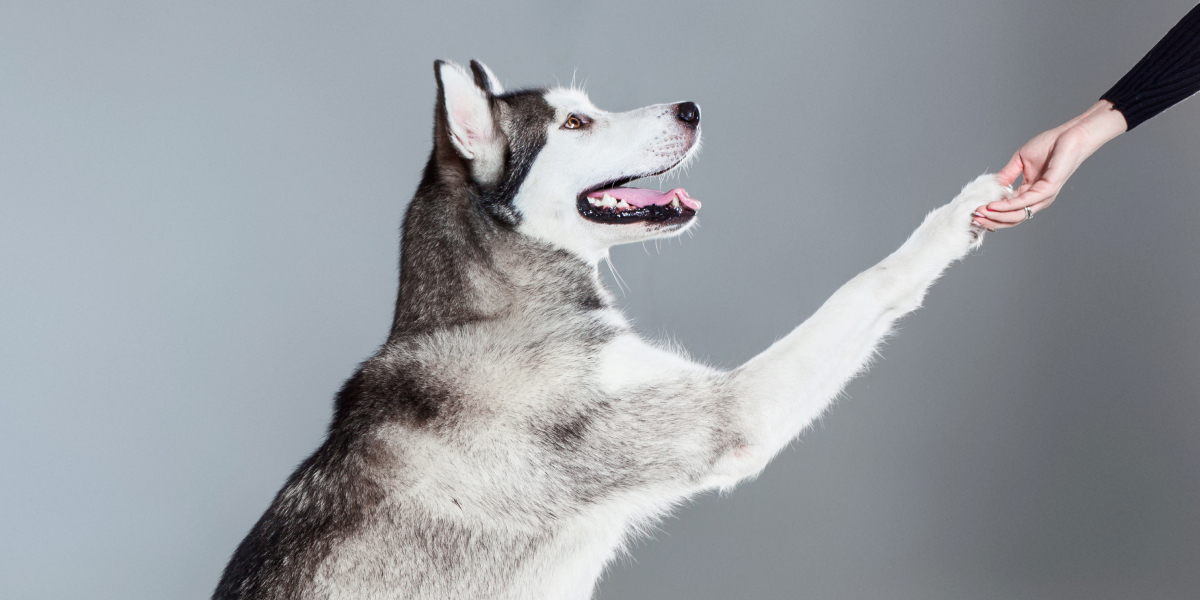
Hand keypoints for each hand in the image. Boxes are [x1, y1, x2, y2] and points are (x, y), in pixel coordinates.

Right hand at [973, 100, 1126, 229]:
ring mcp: (1044, 196)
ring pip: (1018, 215)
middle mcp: (1038, 199)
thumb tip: (992, 187)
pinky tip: (994, 204)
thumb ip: (1007, 175)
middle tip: (974, 218)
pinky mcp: (1048, 189)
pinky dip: (1007, 205)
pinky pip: (1025, 202)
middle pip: (1012, 219)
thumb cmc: (1050, 145)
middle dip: (992, 220)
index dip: (992, 213)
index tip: (975, 211)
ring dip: (997, 216)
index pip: (1010, 210)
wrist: (1069, 135)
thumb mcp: (1020, 161)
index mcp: (1031, 193)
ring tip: (980, 213)